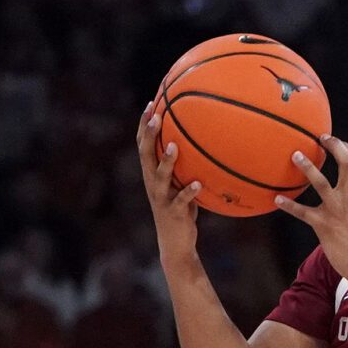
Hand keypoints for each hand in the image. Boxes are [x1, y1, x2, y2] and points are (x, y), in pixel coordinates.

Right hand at [137, 104, 203, 261]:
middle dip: (149, 134)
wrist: (176, 244)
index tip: (150, 104)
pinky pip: (181, 200)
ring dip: (166, 161)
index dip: (144, 125)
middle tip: (155, 115)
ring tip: (174, 146)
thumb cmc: (182, 211)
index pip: (144, 145)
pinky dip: (188, 192)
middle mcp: (152, 183)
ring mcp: (161, 198)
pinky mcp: (173, 213)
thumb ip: (186, 167)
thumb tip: (204, 145)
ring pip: (160, 176)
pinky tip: (197, 183)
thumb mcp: (181, 185)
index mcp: (152, 174)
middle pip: (146, 154)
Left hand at [272, 136, 347, 270]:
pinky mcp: (324, 224)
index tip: (331, 139)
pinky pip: (302, 211)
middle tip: (318, 138)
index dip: (344, 145)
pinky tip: (277, 199)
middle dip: (333, 146)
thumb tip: (344, 187)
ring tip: (295, 155)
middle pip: (346, 163)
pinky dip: (289, 205)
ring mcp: (336, 210)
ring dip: (307, 167)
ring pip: (321, 182)